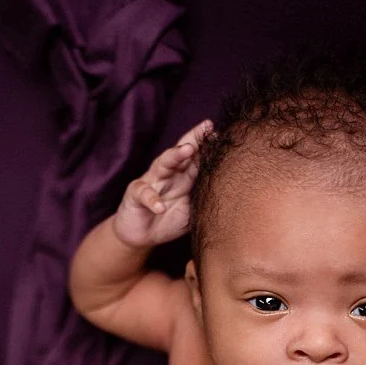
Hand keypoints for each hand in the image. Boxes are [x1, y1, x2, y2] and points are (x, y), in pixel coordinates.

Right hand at [111, 120, 212, 248]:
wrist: (141, 236)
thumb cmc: (168, 220)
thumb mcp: (191, 209)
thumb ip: (203, 197)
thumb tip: (230, 191)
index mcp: (183, 177)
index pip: (196, 158)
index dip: (207, 146)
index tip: (221, 134)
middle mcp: (168, 175)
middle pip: (180, 152)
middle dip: (193, 139)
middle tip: (206, 127)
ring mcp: (151, 182)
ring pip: (162, 164)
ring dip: (175, 156)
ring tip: (187, 149)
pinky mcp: (135, 195)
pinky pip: (144, 194)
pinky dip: (152, 200)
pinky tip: (160, 206)